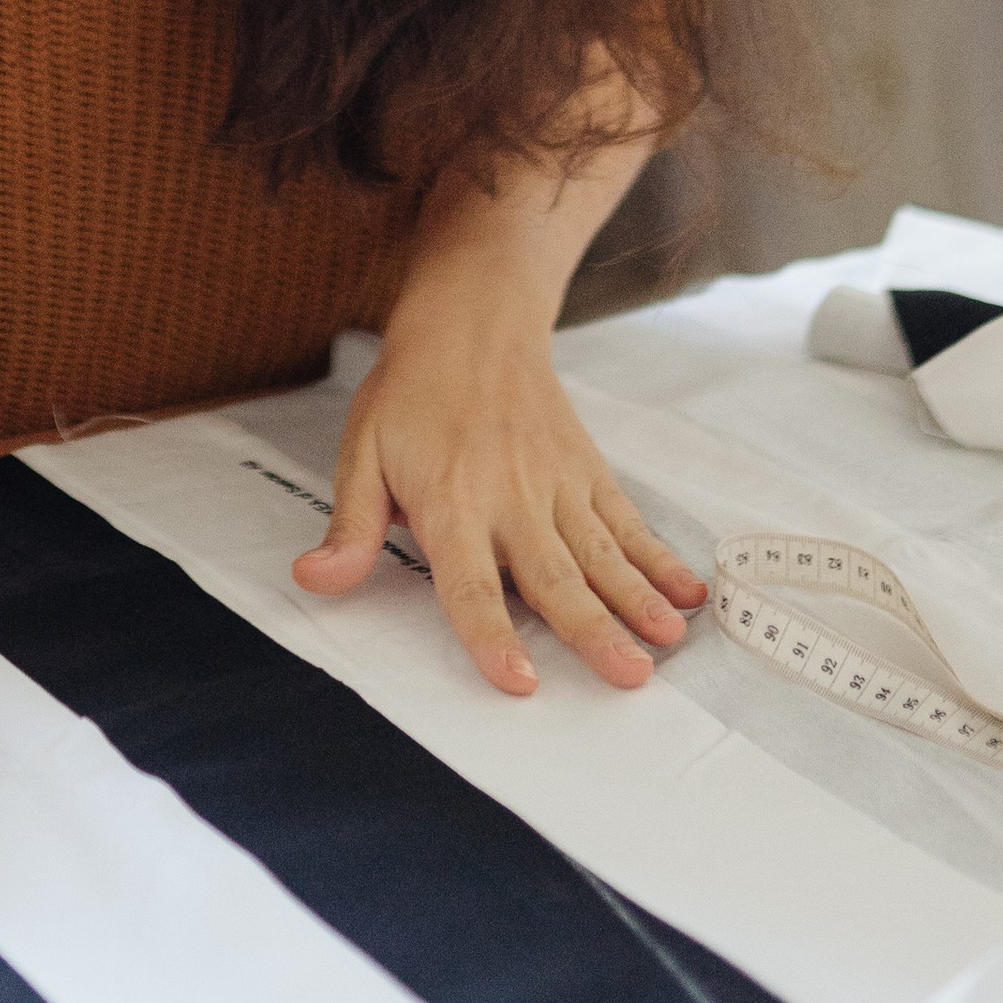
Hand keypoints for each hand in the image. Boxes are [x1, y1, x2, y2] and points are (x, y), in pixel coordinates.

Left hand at [293, 288, 707, 693]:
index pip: (471, 584)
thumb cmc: (410, 393)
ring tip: (667, 643)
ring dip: (636, 599)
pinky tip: (687, 592)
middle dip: (594, 630)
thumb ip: (350, 526)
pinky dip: (658, 557)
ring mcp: (557, 483)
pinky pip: (625, 521)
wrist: (473, 319)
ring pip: (600, 552)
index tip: (520, 683)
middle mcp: (511, 498)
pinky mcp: (586, 469)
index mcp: (450, 502)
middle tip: (630, 677)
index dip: (493, 636)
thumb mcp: (362, 452)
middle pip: (555, 577)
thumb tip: (315, 580)